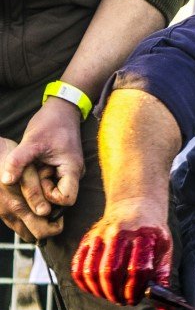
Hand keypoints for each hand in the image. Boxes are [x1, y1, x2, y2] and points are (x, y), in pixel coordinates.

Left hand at [0, 103, 85, 238]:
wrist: (62, 110)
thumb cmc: (50, 123)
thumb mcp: (31, 141)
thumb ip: (18, 161)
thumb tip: (6, 181)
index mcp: (71, 169)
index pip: (66, 200)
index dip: (50, 197)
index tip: (39, 181)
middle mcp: (74, 174)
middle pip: (59, 198)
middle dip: (42, 189)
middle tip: (33, 172)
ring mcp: (68, 172)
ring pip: (54, 190)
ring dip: (40, 183)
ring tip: (33, 167)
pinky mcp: (61, 169)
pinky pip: (51, 181)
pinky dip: (41, 177)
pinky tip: (34, 166)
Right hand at [71, 216, 172, 303]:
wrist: (135, 206)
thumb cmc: (150, 233)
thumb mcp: (163, 249)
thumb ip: (163, 278)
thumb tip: (165, 308)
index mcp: (143, 236)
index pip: (137, 269)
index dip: (134, 290)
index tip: (135, 299)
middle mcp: (120, 233)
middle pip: (110, 271)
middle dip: (115, 293)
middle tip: (121, 300)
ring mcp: (100, 235)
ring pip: (92, 270)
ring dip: (99, 290)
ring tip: (109, 296)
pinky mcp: (87, 238)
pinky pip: (78, 265)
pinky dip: (83, 282)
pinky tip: (94, 289)